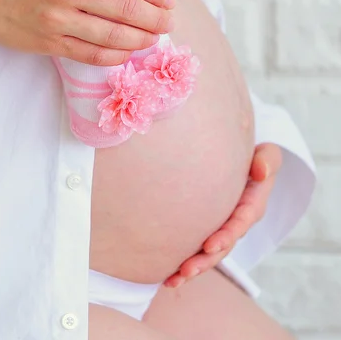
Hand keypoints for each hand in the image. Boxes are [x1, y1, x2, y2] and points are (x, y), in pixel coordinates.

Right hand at [0, 0, 175, 64]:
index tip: (169, 0)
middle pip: (125, 8)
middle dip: (155, 18)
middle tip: (170, 23)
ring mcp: (57, 19)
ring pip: (112, 35)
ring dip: (141, 39)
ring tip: (154, 38)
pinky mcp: (49, 43)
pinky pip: (92, 54)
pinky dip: (115, 56)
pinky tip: (127, 52)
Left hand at [164, 143, 282, 288]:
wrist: (240, 160)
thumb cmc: (253, 156)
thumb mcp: (267, 155)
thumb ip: (268, 160)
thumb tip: (260, 171)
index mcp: (253, 204)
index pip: (241, 221)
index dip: (227, 234)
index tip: (210, 245)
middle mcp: (238, 221)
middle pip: (223, 245)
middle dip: (206, 260)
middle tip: (187, 269)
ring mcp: (223, 228)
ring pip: (209, 253)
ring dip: (193, 268)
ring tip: (173, 280)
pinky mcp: (209, 230)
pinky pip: (198, 250)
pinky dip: (183, 264)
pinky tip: (167, 277)